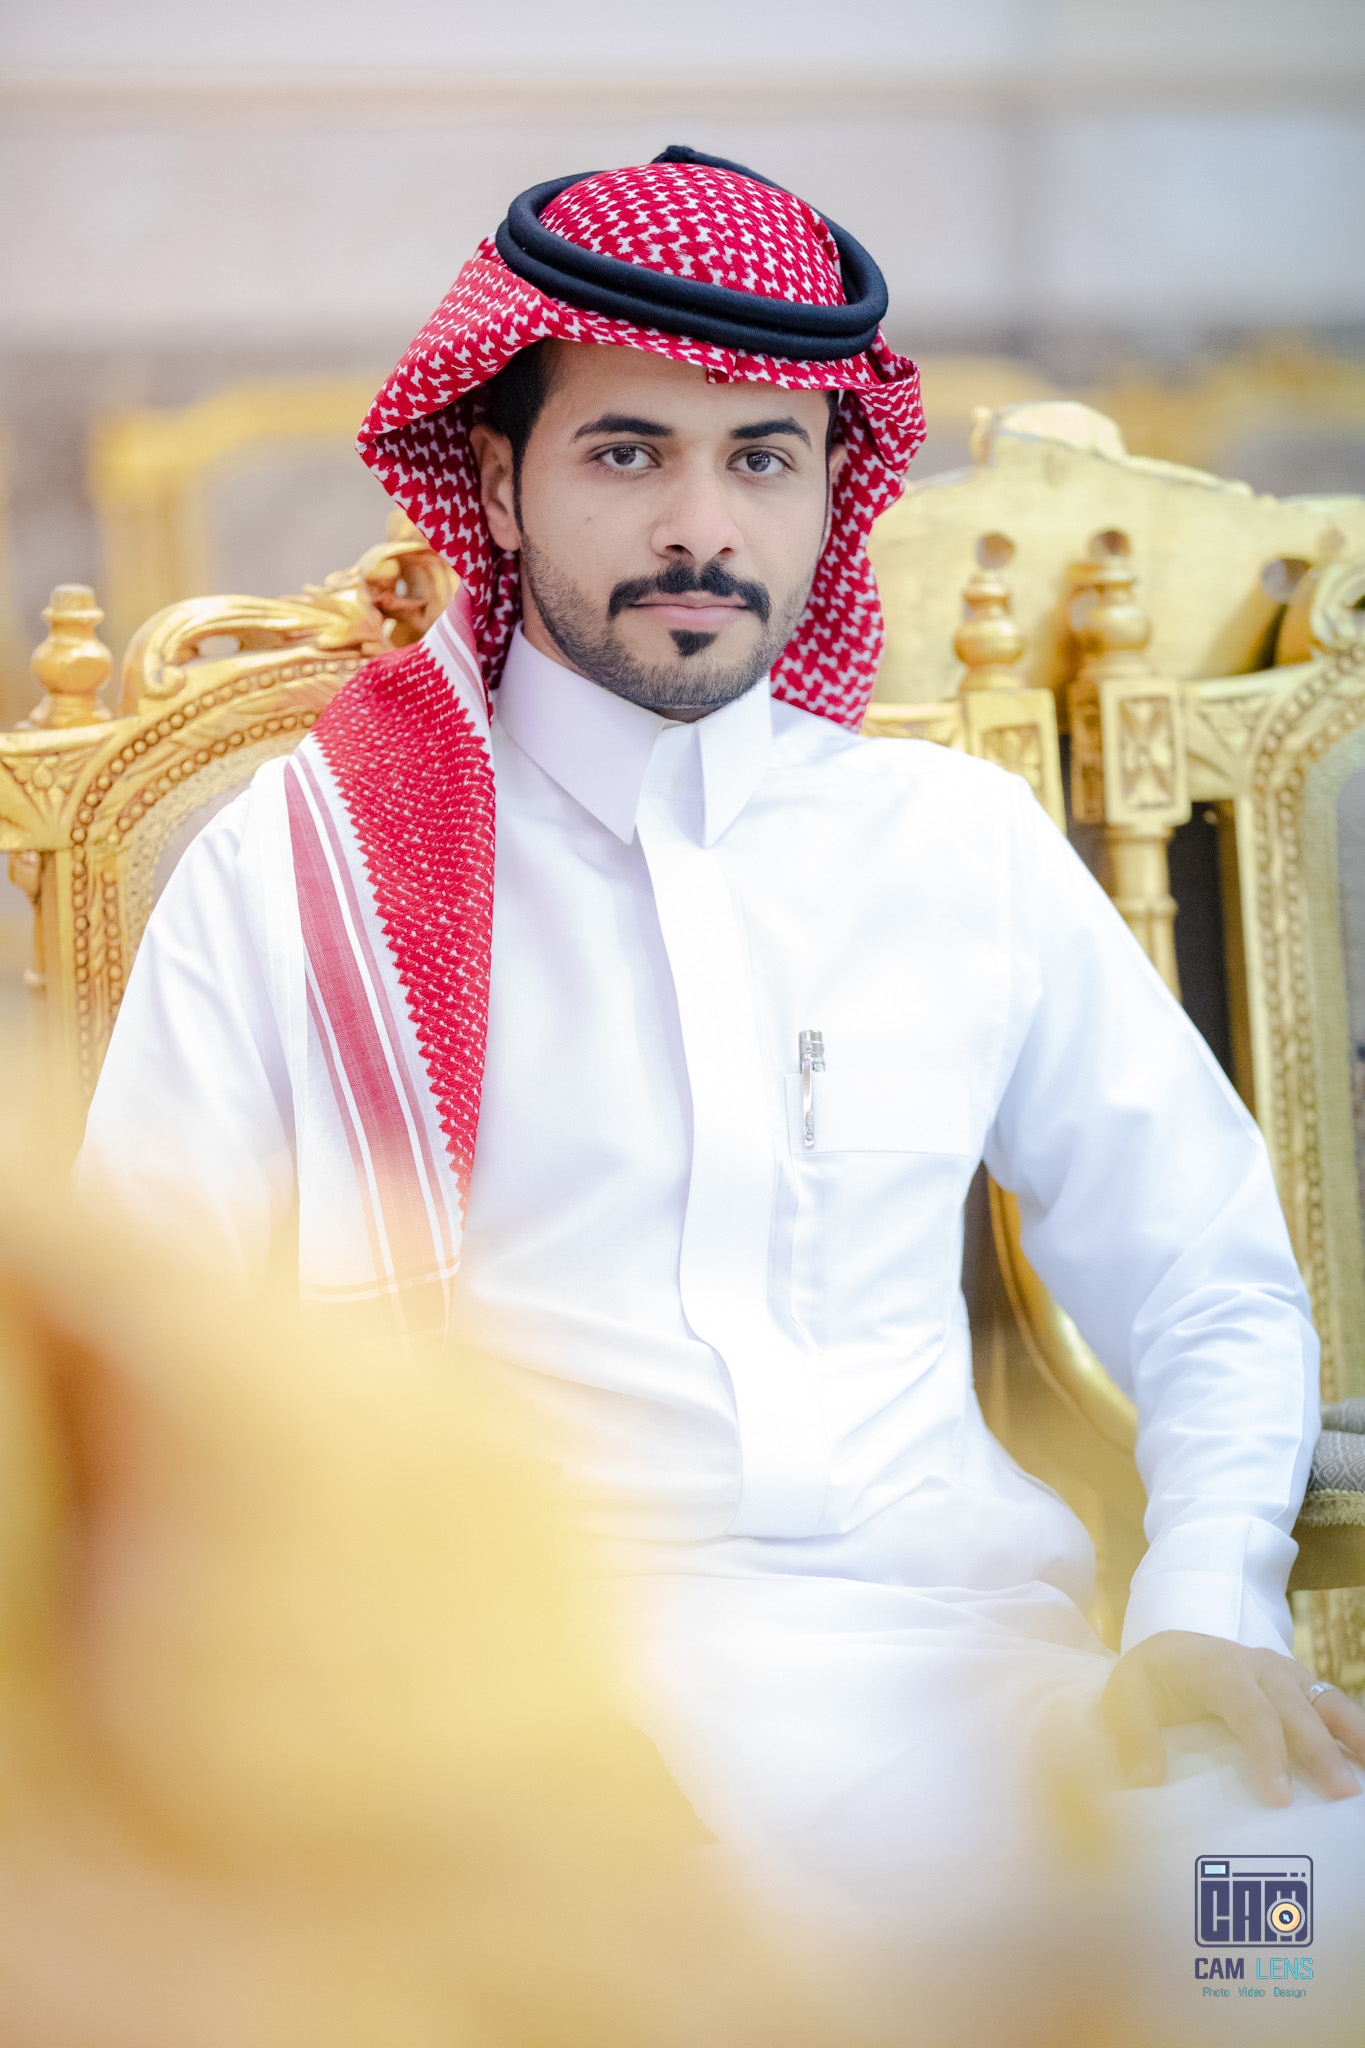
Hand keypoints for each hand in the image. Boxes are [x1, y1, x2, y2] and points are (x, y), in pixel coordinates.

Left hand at [1101, 1629, 1364, 1806]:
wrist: (1171, 1648)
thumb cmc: (1151, 1678)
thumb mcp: (1124, 1699)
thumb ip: (1133, 1737)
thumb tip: (1144, 1782)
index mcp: (1216, 1669)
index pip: (1249, 1711)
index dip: (1268, 1753)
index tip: (1280, 1798)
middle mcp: (1257, 1666)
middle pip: (1295, 1708)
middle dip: (1322, 1751)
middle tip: (1345, 1793)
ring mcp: (1283, 1673)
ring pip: (1325, 1699)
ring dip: (1353, 1734)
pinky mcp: (1297, 1684)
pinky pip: (1331, 1703)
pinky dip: (1354, 1729)